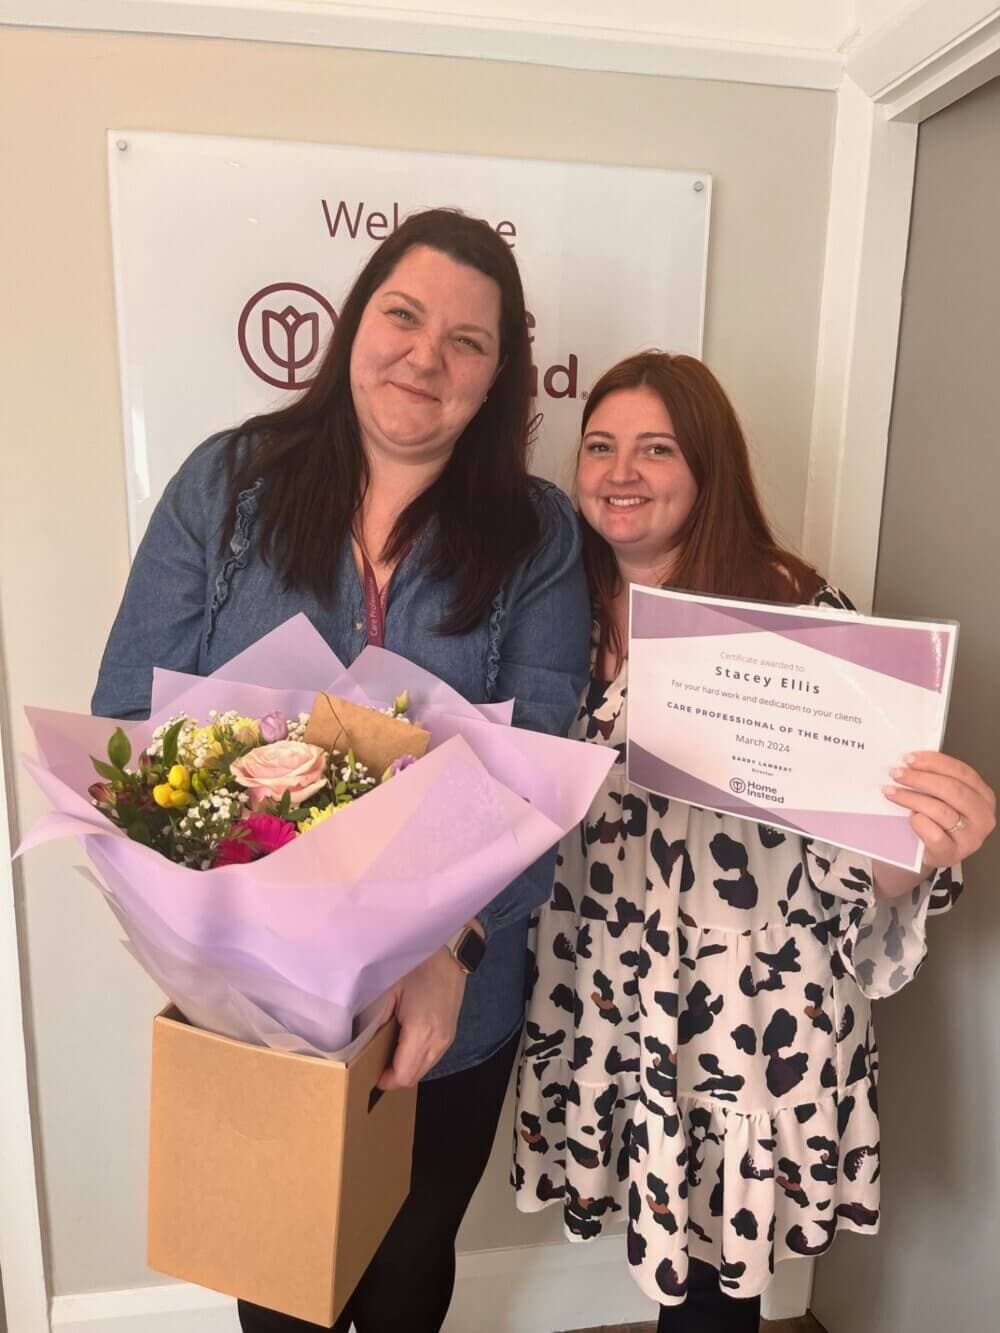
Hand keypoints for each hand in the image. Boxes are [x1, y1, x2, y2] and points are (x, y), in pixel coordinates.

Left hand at [377, 947, 466, 1090]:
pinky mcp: (451, 1030)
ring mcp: (448, 1037)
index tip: (367, 1072)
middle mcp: (439, 1041)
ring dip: (406, 1065)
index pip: (403, 1075)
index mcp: (422, 1032)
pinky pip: (432, 1055)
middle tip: (373, 1062)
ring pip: (424, 1067)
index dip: (384, 1079)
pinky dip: (417, 1055)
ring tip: (387, 1049)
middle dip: (393, 1075)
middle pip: (414, 1076)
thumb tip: (360, 1044)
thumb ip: (375, 1019)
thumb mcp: (388, 990)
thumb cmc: (417, 964)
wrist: (451, 948)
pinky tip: (405, 1039)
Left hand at [883, 751, 995, 871]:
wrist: (926, 852)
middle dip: (920, 779)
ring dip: (911, 798)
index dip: (934, 762)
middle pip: (952, 789)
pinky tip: (908, 817)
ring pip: (941, 810)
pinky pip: (934, 834)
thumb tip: (910, 762)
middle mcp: (982, 816)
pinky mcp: (953, 854)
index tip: (909, 758)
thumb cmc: (935, 820)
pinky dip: (918, 823)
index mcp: (983, 796)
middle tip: (896, 773)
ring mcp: (970, 838)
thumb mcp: (941, 797)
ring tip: (891, 792)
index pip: (962, 772)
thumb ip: (934, 779)